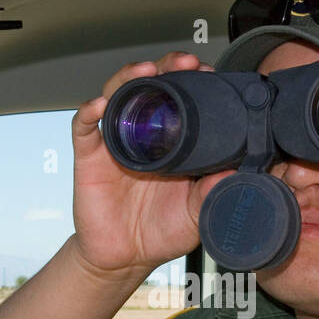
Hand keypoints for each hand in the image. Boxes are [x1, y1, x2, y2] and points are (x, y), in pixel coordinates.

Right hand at [70, 51, 232, 276]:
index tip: (211, 72)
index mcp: (174, 141)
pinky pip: (84, 127)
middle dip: (168, 67)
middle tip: (186, 61)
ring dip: (130, 77)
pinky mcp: (89, 156)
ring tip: (147, 70)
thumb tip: (233, 174)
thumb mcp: (197, 214)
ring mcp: (115, 141)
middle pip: (151, 85)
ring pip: (117, 94)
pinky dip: (90, 111)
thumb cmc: (163, 231)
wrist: (126, 257)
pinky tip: (100, 104)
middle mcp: (144, 133)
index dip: (195, 81)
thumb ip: (212, 194)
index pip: (183, 98)